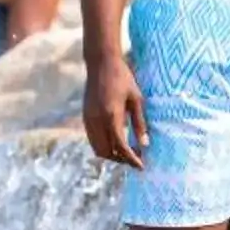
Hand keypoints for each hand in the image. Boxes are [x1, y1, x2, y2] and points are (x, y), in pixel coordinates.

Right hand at [82, 51, 146, 168]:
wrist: (101, 63)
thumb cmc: (123, 78)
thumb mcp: (137, 100)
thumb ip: (140, 123)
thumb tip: (145, 144)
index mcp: (111, 116)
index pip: (120, 146)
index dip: (131, 159)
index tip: (141, 166)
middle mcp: (97, 120)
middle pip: (106, 152)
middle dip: (121, 159)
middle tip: (136, 158)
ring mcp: (88, 119)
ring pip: (97, 148)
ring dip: (111, 154)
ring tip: (127, 152)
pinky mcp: (85, 116)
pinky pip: (93, 139)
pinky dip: (103, 145)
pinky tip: (116, 141)